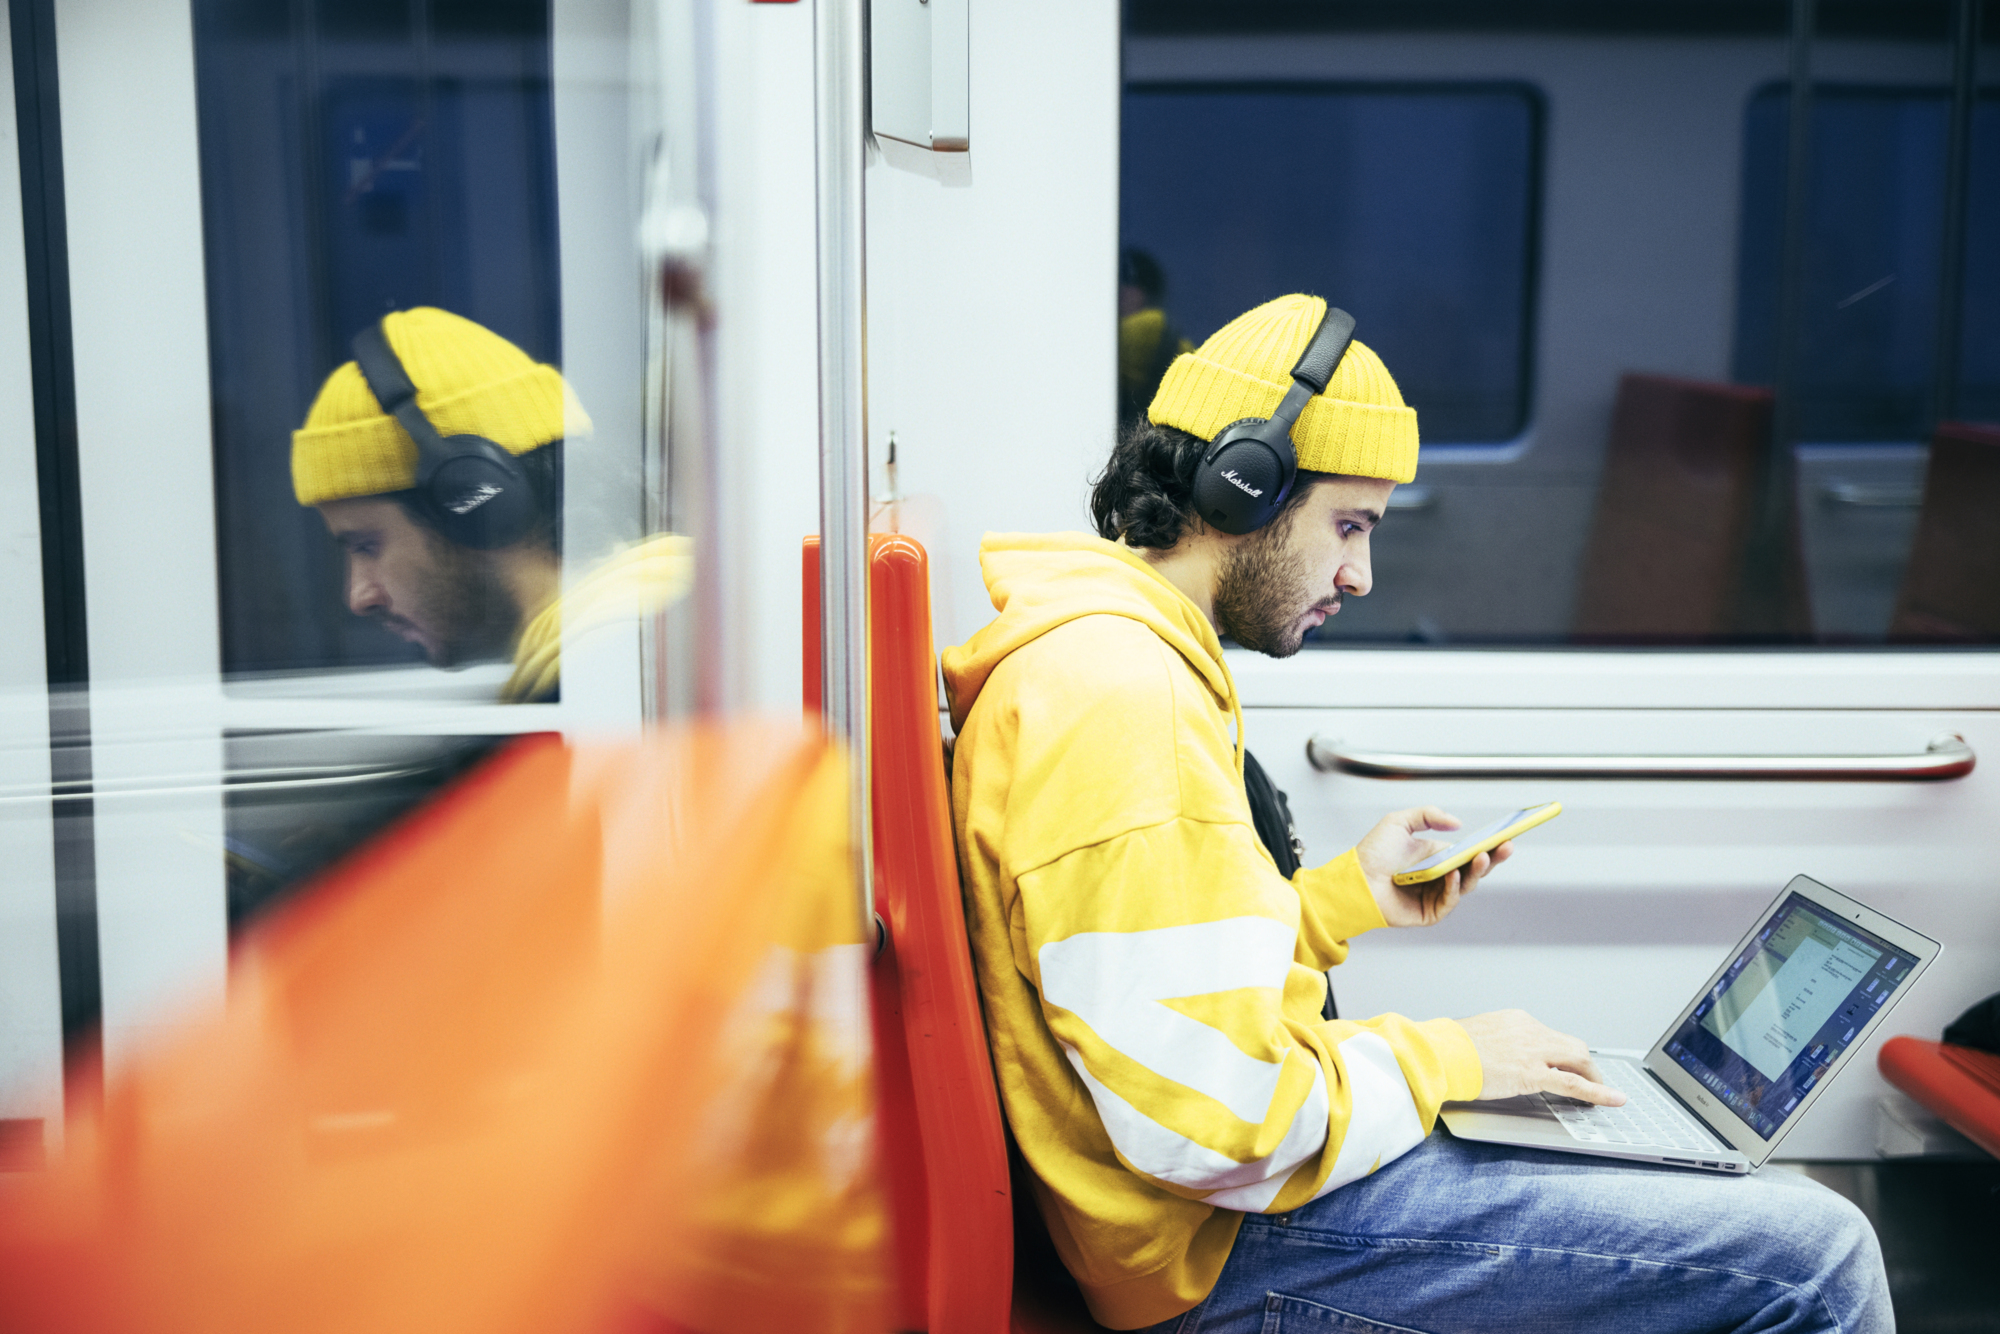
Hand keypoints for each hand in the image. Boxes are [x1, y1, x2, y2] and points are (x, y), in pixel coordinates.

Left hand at [1353, 806, 1511, 926]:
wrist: (1355, 879)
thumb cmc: (1372, 853)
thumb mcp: (1399, 822)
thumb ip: (1428, 815)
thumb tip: (1457, 823)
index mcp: (1439, 856)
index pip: (1470, 852)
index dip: (1489, 845)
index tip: (1505, 836)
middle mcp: (1441, 876)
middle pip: (1475, 869)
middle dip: (1492, 858)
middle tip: (1505, 846)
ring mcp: (1437, 894)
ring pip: (1466, 885)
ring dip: (1476, 871)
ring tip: (1481, 856)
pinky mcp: (1430, 912)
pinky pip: (1448, 900)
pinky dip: (1454, 888)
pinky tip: (1453, 875)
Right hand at [1457, 1009, 1625, 1105]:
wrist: (1439, 1053)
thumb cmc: (1447, 1048)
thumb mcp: (1477, 1037)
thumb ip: (1495, 1044)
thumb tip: (1498, 1058)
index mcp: (1516, 1020)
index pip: (1552, 1036)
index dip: (1563, 1054)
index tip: (1566, 1065)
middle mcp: (1530, 1030)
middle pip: (1573, 1045)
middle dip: (1586, 1065)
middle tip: (1591, 1081)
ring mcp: (1534, 1051)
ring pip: (1580, 1060)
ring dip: (1593, 1078)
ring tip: (1601, 1093)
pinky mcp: (1533, 1073)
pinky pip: (1575, 1084)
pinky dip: (1598, 1093)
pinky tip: (1613, 1100)